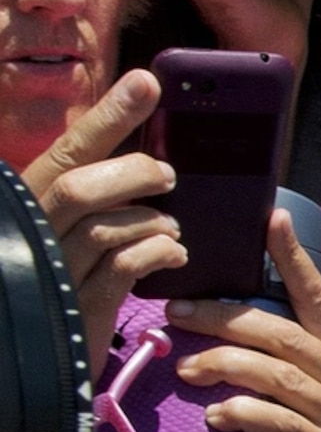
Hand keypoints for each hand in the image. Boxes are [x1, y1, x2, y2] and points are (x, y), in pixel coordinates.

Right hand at [25, 67, 175, 350]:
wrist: (42, 351)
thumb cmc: (72, 274)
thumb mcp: (81, 226)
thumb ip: (106, 192)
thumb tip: (159, 158)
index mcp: (36, 200)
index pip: (72, 148)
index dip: (110, 114)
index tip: (149, 80)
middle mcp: (37, 229)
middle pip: (80, 184)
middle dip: (134, 173)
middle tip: (168, 175)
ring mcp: (55, 268)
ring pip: (104, 226)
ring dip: (151, 220)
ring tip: (172, 227)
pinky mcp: (80, 306)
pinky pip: (123, 267)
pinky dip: (156, 253)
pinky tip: (174, 254)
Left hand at [170, 210, 320, 431]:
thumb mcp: (320, 394)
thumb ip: (292, 360)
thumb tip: (228, 321)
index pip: (318, 297)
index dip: (294, 258)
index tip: (269, 217)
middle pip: (283, 332)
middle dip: (224, 317)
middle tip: (176, 313)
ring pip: (279, 373)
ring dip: (224, 364)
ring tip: (186, 369)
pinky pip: (281, 421)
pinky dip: (244, 413)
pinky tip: (218, 416)